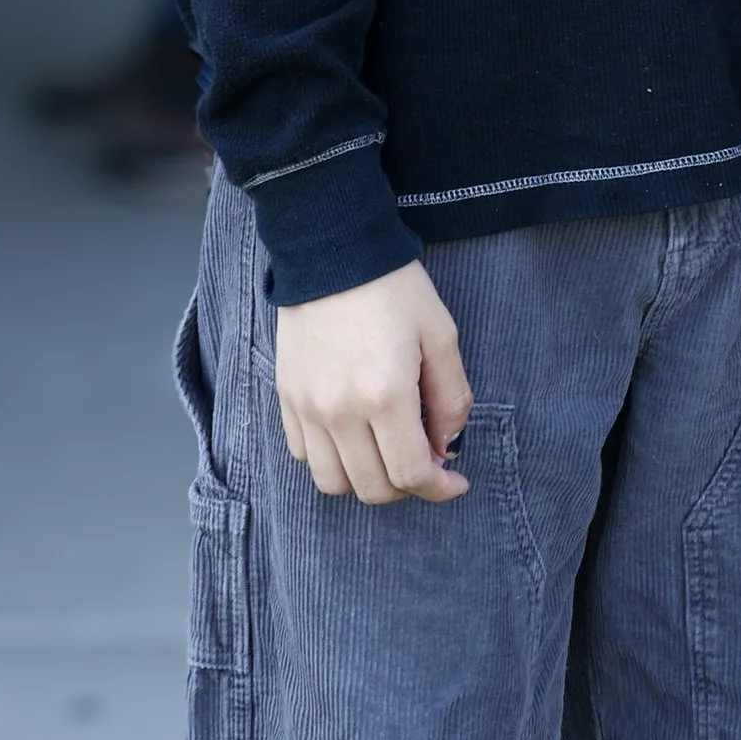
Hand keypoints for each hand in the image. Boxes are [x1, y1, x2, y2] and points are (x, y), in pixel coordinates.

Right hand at [273, 259, 473, 503]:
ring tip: (388, 453)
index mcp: (385, 395)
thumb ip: (452, 398)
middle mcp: (340, 411)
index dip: (438, 488)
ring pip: (333, 483)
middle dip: (408, 486)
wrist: (333, 251)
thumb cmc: (394, 288)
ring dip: (366, 480)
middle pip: (373, 488)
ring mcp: (307, 408)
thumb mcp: (441, 335)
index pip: (411, 473)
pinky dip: (333, 460)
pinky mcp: (286, 398)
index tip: (455, 481)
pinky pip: (305, 455)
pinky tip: (355, 435)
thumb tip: (448, 448)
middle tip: (426, 460)